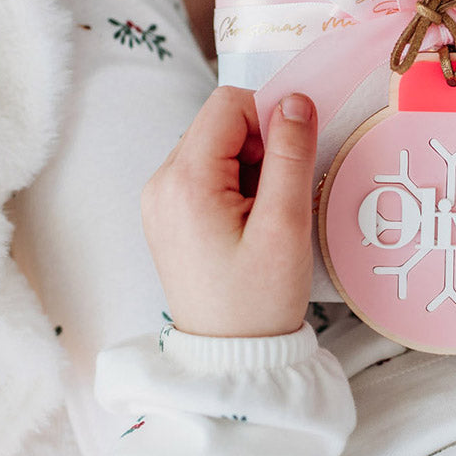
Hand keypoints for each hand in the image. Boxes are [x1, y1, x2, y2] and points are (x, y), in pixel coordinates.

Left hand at [141, 86, 317, 337]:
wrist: (231, 356)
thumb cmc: (258, 299)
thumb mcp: (285, 224)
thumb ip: (291, 154)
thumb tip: (295, 99)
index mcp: (185, 181)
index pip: (229, 104)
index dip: (269, 116)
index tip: (294, 157)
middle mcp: (161, 183)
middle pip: (219, 122)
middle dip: (260, 144)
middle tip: (281, 195)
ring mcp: (160, 200)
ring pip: (215, 146)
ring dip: (250, 165)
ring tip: (265, 214)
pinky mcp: (168, 215)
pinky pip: (206, 173)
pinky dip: (235, 183)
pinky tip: (249, 222)